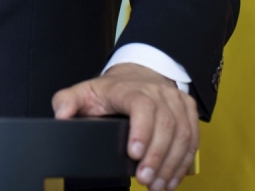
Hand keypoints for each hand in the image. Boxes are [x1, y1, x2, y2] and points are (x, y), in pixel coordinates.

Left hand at [52, 63, 197, 190]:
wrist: (138, 74)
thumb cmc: (111, 89)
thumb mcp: (85, 91)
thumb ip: (67, 101)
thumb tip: (61, 115)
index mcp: (130, 89)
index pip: (142, 106)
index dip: (142, 131)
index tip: (134, 154)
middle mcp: (157, 92)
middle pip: (166, 125)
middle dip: (157, 157)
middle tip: (146, 180)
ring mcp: (175, 101)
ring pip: (183, 134)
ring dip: (172, 164)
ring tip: (158, 185)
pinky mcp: (188, 110)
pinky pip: (193, 138)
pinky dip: (184, 162)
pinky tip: (172, 178)